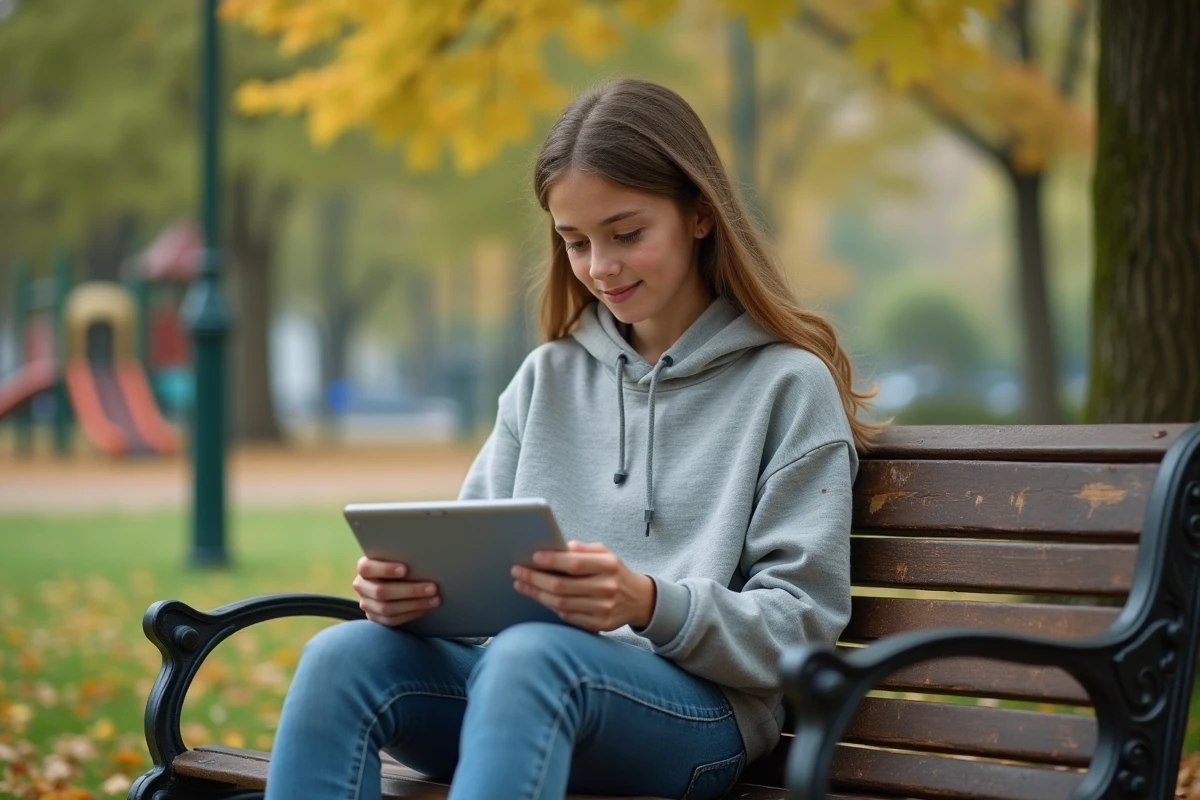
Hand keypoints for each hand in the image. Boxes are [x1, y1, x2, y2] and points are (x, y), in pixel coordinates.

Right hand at [352, 556, 439, 626]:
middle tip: (433, 587)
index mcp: (364, 567)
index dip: (385, 569)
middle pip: (381, 591)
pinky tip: (425, 609)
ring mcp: (366, 604)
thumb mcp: (396, 559)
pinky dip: (410, 614)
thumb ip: (402, 558)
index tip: (405, 569)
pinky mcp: (374, 618)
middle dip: (410, 590)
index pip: (367, 568)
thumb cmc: (399, 565)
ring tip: (434, 599)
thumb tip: (423, 558)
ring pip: (387, 608)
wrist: (392, 581)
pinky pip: (391, 620)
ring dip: (414, 604)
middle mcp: (361, 586)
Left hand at [511, 541, 655, 632]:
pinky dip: (550, 607)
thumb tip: (556, 546)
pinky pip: (567, 617)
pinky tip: (539, 597)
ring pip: (561, 604)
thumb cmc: (614, 572)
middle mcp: (607, 587)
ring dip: (537, 594)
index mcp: (609, 565)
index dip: (552, 560)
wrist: (638, 599)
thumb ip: (582, 549)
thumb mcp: (604, 553)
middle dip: (535, 578)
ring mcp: (603, 609)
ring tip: (521, 584)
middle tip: (517, 571)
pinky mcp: (599, 625)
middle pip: (562, 586)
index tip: (533, 556)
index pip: (575, 563)